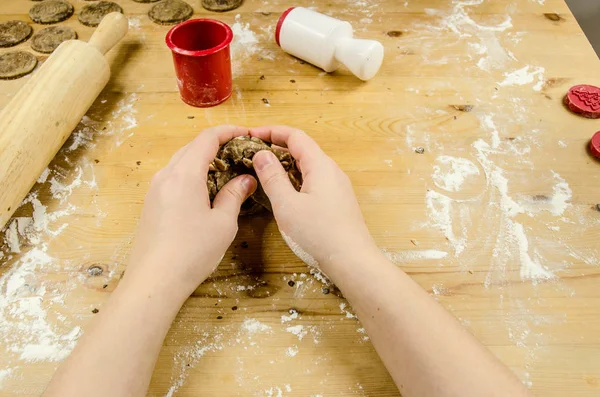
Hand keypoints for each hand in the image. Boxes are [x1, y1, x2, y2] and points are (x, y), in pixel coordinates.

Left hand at [123, 125, 256, 301]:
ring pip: (181, 162)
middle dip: (216, 144)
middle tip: (239, 153)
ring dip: (203, 160)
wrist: (154, 281)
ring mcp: (155, 190)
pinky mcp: (151, 204)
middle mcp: (166, 175)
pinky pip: (173, 178)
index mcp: (185, 174)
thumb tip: (245, 179)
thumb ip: (234, 195)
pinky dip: (191, 175)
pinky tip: (205, 191)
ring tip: (225, 171)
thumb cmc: (192, 251)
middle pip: (192, 147)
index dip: (228, 131)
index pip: (207, 138)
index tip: (246, 133)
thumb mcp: (223, 223)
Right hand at [249, 126, 376, 275]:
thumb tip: (261, 154)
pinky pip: (314, 180)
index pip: (295, 136)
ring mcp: (337, 186)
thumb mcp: (287, 205)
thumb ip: (272, 177)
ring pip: (308, 166)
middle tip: (253, 153)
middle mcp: (331, 171)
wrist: (352, 260)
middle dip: (277, 146)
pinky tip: (284, 191)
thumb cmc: (319, 233)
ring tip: (263, 171)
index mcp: (321, 165)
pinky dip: (295, 178)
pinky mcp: (337, 201)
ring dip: (285, 164)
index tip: (250, 134)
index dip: (271, 131)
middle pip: (302, 149)